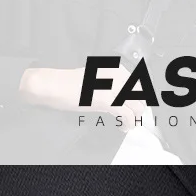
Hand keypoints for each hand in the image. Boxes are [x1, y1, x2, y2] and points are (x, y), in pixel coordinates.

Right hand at [19, 66, 144, 130]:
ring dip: (133, 118)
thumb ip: (112, 87)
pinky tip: (123, 127)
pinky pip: (127, 115)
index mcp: (115, 69)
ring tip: (126, 123)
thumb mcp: (96, 81)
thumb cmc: (70, 86)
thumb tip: (126, 100)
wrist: (55, 86)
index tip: (133, 108)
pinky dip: (127, 124)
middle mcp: (116, 75)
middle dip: (137, 110)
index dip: (138, 100)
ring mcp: (112, 87)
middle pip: (140, 96)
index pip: (138, 85)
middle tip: (129, 118)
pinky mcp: (107, 100)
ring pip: (136, 106)